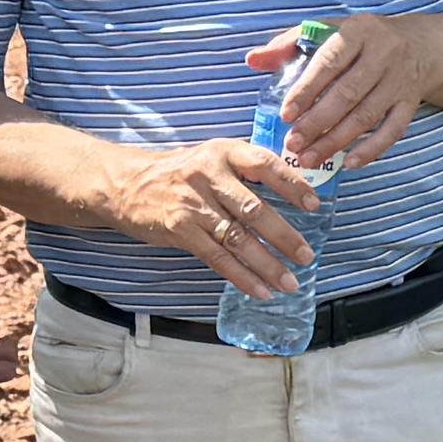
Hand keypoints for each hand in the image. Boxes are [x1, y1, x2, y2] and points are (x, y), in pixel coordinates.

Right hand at [124, 130, 322, 290]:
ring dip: (266, 264)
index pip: (265, 165)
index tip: (314, 205)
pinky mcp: (180, 229)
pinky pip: (217, 257)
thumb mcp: (212, 157)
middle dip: (284, 236)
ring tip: (289, 281)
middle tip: (306, 256)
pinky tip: (259, 289)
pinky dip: (241, 276)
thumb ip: (246, 170)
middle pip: (254, 209)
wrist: (127, 184)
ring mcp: (193, 204)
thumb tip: (293, 191)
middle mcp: (209, 175)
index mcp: (224, 152)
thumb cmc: (179, 173)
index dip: (292, 185)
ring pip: (237, 238)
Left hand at [248, 11, 442, 176]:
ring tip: (308, 159)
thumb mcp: (330, 30)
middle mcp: (383, 55)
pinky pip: (393, 131)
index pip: (329, 63)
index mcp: (358, 32)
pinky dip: (372, 150)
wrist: (421, 45)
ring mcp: (399, 81)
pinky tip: (348, 163)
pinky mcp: (411, 103)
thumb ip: (289, 43)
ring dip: (336, 141)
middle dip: (317, 123)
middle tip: (292, 145)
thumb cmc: (363, 39)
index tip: (285, 115)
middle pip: (347, 94)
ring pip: (366, 116)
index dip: (307, 90)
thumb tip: (252, 60)